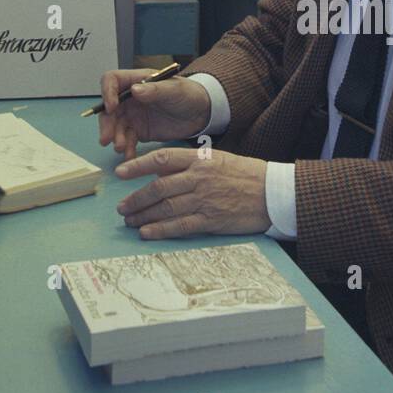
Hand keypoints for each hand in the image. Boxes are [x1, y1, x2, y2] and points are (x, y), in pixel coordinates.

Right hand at [97, 67, 209, 160]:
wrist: (200, 114)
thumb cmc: (188, 94)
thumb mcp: (174, 90)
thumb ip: (155, 90)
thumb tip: (135, 90)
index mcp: (136, 81)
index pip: (112, 80)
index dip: (107, 92)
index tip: (111, 108)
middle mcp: (130, 98)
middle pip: (109, 108)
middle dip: (106, 123)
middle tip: (107, 138)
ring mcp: (133, 115)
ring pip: (115, 126)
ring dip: (115, 137)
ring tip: (121, 148)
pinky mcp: (139, 131)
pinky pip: (127, 140)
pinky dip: (126, 148)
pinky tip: (130, 156)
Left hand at [115, 146, 270, 238]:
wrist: (272, 193)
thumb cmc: (244, 175)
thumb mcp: (216, 160)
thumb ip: (189, 166)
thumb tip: (160, 174)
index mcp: (199, 159)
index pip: (161, 159)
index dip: (138, 165)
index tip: (120, 172)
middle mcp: (199, 178)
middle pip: (159, 188)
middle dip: (136, 199)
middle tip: (121, 207)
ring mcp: (204, 199)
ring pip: (166, 208)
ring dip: (144, 216)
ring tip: (129, 221)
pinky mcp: (211, 220)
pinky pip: (180, 225)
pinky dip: (161, 230)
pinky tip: (147, 233)